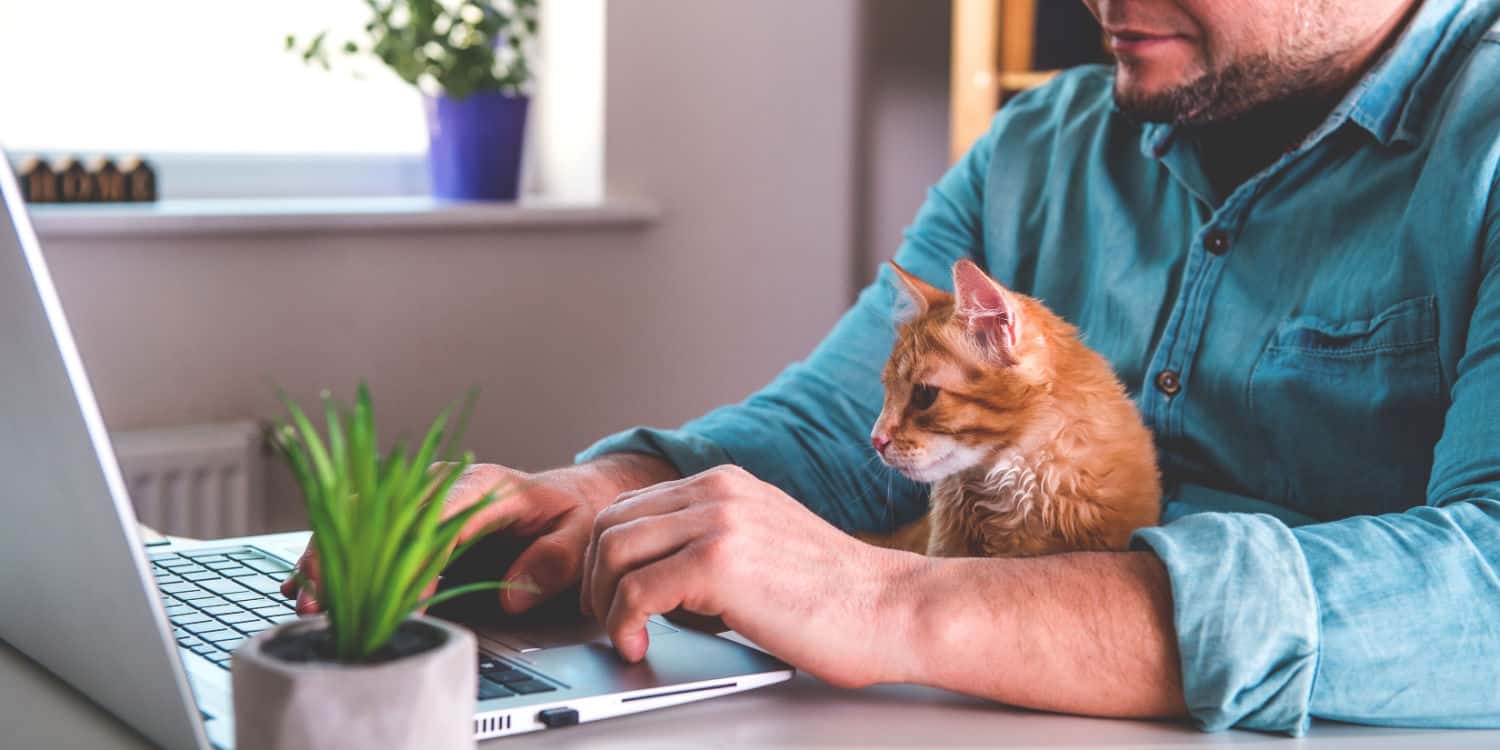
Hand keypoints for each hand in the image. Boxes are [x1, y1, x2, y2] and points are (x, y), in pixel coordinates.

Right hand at [281, 454, 677, 614]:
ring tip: (306, 599)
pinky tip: (303, 583)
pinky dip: (331, 556)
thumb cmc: (572, 509)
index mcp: (483, 484)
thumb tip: (514, 595)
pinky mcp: (409, 517)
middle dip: (349, 558)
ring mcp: (420, 498)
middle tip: (324, 600)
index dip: (415, 557)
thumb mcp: (579, 531)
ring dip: (329, 558)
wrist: (568, 493)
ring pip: (360, 520)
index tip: (403, 596)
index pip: (438, 517)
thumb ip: (553, 560)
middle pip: (383, 514)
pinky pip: (360, 530)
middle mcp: (443, 484)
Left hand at [581, 465, 924, 687]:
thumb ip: (714, 542)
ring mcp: (717, 523)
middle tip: (609, 622)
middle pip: (610, 524)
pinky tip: (640, 647)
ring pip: (612, 553)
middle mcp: (717, 493)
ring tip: (625, 637)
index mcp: (725, 485)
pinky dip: (623, 625)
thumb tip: (657, 578)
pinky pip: (635, 592)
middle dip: (594, 580)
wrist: (892, 608)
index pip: (630, 506)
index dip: (605, 557)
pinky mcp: (719, 564)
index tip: (610, 596)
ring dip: (604, 604)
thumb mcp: (766, 544)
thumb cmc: (838, 595)